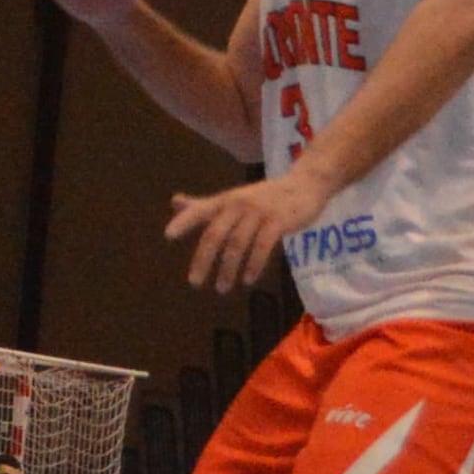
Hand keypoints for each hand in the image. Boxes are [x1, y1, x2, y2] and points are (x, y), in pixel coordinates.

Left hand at [165, 167, 332, 295]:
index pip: (200, 210)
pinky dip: (254, 265)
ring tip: (222, 288)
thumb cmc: (265, 196)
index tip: (168, 236)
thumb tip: (175, 202)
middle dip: (203, 259)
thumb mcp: (233, 198)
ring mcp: (259, 212)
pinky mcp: (279, 221)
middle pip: (216, 233)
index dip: (184, 221)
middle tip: (195, 283)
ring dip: (228, 269)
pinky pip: (263, 246)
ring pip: (238, 244)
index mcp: (226, 200)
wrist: (305, 185)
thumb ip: (205, 205)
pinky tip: (248, 280)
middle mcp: (239, 205)